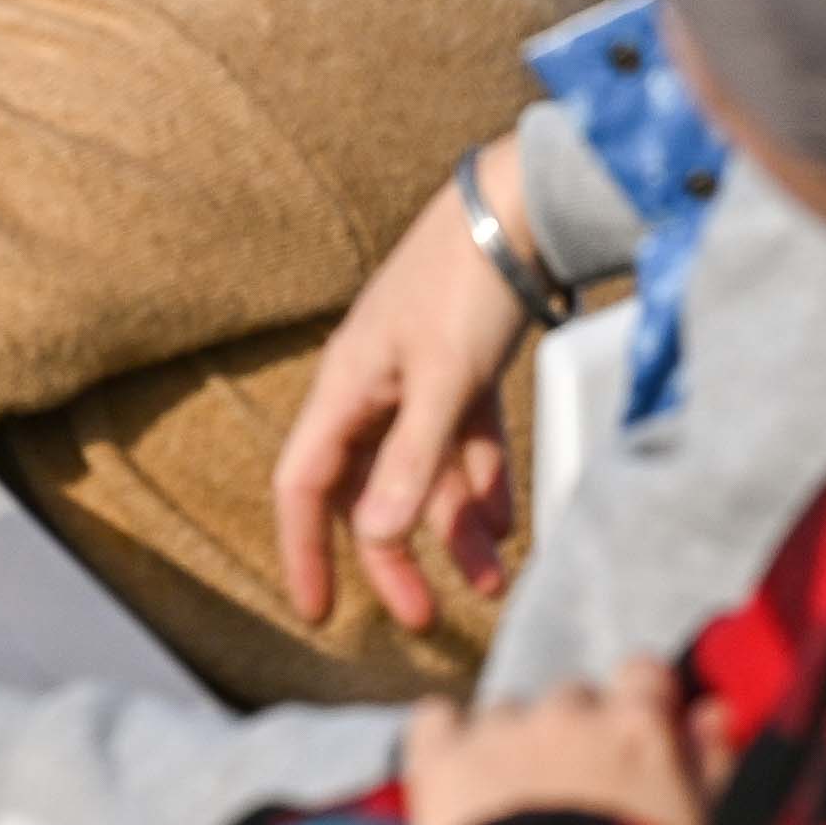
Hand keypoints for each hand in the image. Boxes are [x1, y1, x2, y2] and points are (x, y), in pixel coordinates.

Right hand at [271, 138, 541, 632]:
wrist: (521, 208)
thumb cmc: (468, 286)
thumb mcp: (444, 381)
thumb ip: (413, 460)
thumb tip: (378, 538)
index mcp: (346, 387)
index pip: (304, 485)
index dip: (303, 550)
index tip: (317, 612)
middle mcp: (372, 388)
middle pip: (366, 491)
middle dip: (394, 557)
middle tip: (425, 617)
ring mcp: (417, 379)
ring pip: (423, 473)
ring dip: (453, 528)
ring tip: (494, 581)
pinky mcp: (461, 368)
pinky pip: (461, 444)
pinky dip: (481, 483)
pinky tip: (506, 525)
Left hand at [397, 657, 718, 824]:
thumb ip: (711, 762)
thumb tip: (710, 709)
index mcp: (639, 728)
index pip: (643, 674)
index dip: (639, 705)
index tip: (635, 742)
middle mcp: (569, 713)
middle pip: (572, 700)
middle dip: (576, 737)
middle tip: (576, 799)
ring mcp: (501, 731)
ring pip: (507, 713)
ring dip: (514, 747)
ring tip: (515, 814)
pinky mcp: (444, 759)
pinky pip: (437, 720)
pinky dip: (446, 742)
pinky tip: (458, 783)